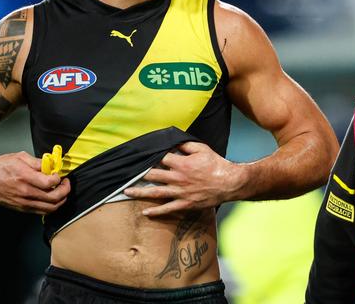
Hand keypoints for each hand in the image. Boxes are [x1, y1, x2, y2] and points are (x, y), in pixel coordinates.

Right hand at [0, 151, 69, 214]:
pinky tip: (52, 198)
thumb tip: (51, 164)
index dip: (59, 178)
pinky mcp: (22, 208)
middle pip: (54, 198)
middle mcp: (25, 192)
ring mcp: (24, 203)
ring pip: (50, 208)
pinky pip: (42, 212)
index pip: (50, 183)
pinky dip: (51, 206)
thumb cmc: (1, 167)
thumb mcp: (20, 157)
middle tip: (66, 183)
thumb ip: (38, 162)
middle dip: (65, 190)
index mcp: (24, 177)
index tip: (58, 174)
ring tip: (61, 191)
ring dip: (61, 200)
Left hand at [123, 142, 243, 216]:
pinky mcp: (185, 203)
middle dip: (138, 174)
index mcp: (181, 163)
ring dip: (140, 192)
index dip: (149, 156)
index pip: (160, 158)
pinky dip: (156, 211)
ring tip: (127, 192)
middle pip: (153, 175)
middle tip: (125, 174)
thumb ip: (186, 145)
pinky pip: (167, 209)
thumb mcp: (202, 149)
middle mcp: (178, 178)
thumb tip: (174, 141)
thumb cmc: (216, 164)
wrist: (229, 183)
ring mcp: (180, 192)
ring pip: (155, 192)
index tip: (139, 156)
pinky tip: (146, 212)